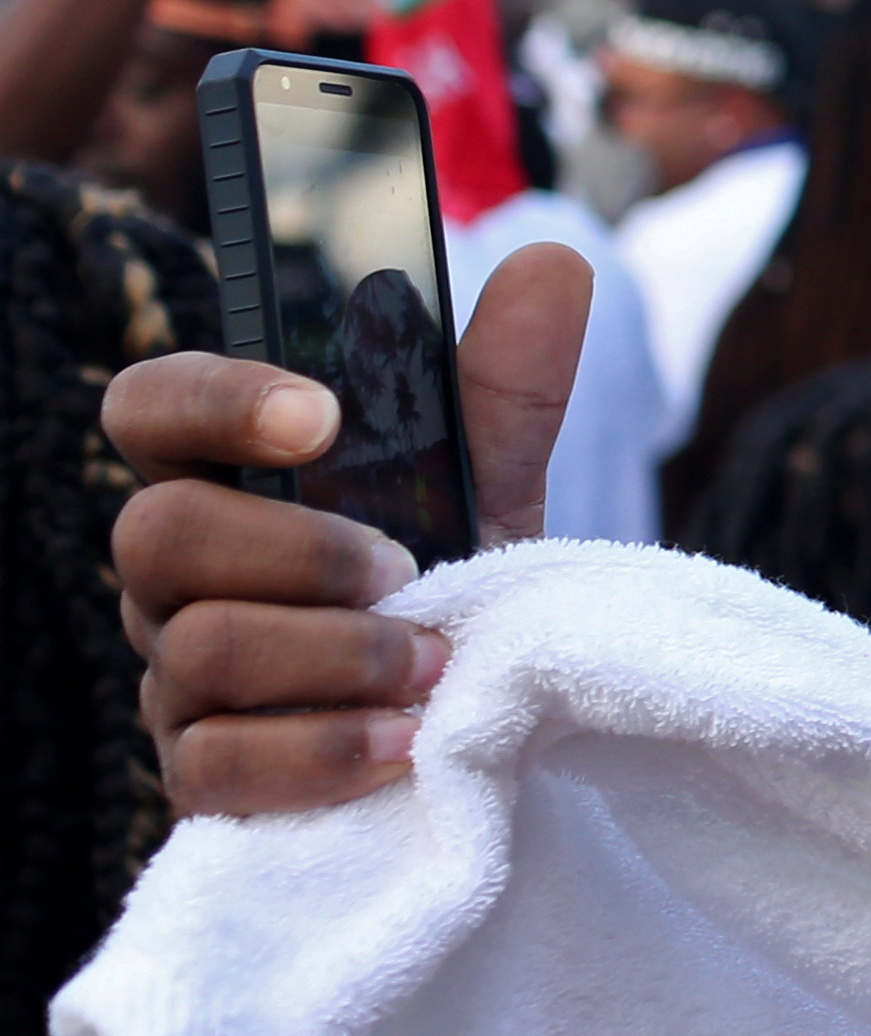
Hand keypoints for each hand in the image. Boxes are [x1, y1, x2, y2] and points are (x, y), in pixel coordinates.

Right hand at [111, 247, 590, 816]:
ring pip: (199, 649)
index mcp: (227, 480)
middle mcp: (177, 577)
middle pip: (157, 534)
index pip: (150, 409)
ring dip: (335, 655)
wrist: (472, 722)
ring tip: (433, 667)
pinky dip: (322, 751)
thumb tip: (555, 261)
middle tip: (404, 569)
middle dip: (296, 551)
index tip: (320, 416)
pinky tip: (402, 745)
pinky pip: (219, 762)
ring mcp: (176, 678)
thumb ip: (507, 382)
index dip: (212, 401)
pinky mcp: (202, 774)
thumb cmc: (450, 583)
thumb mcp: (487, 482)